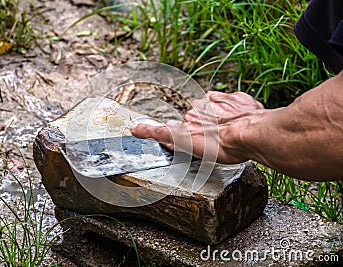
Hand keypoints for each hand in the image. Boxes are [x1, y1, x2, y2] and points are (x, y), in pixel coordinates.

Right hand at [130, 91, 263, 163]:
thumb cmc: (223, 145)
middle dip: (202, 126)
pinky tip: (240, 122)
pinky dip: (234, 110)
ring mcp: (219, 100)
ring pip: (214, 108)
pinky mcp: (236, 98)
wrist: (250, 133)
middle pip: (196, 117)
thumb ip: (163, 134)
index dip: (169, 130)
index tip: (147, 129)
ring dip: (218, 118)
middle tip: (212, 140)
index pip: (170, 126)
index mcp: (187, 119)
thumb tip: (138, 129)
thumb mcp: (188, 146)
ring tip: (229, 133)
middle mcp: (199, 106)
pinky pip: (232, 102)